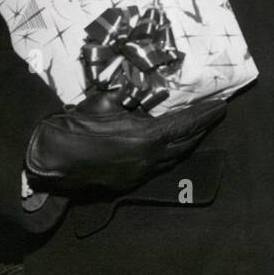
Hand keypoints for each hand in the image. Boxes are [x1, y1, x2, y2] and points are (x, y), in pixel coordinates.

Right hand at [25, 89, 225, 196]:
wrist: (51, 156)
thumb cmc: (77, 124)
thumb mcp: (107, 102)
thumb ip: (130, 98)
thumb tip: (142, 92)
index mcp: (147, 137)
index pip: (186, 125)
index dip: (206, 115)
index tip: (222, 106)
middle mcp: (150, 159)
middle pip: (186, 144)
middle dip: (202, 129)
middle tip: (214, 115)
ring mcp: (140, 174)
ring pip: (174, 158)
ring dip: (187, 143)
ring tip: (196, 129)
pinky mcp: (129, 183)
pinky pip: (158, 167)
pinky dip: (169, 154)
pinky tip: (169, 146)